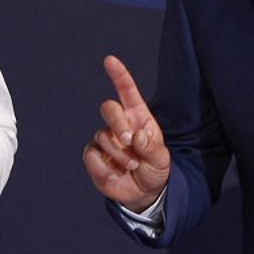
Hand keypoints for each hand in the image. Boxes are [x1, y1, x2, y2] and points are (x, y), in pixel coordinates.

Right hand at [82, 55, 170, 211]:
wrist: (144, 193)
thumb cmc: (154, 168)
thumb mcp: (161, 159)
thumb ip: (151, 147)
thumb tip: (135, 136)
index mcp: (138, 116)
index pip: (127, 91)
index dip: (119, 75)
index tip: (109, 60)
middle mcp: (119, 123)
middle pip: (109, 108)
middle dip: (118, 123)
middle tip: (130, 142)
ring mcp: (104, 138)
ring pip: (102, 136)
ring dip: (119, 154)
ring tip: (132, 165)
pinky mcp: (93, 155)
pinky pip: (92, 155)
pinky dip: (105, 168)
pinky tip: (116, 173)